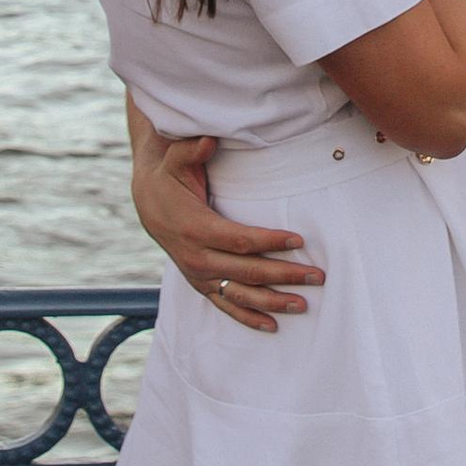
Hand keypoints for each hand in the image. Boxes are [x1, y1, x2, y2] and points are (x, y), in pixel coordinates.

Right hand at [130, 127, 323, 335]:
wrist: (147, 203)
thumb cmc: (170, 178)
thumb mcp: (176, 160)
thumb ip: (192, 150)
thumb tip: (209, 139)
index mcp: (195, 228)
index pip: (240, 240)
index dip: (270, 241)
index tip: (299, 240)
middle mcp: (197, 258)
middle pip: (248, 271)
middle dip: (285, 274)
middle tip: (318, 275)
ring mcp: (199, 275)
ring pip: (240, 294)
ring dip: (272, 302)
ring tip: (303, 304)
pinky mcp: (200, 284)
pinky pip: (225, 305)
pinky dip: (248, 317)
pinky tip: (272, 326)